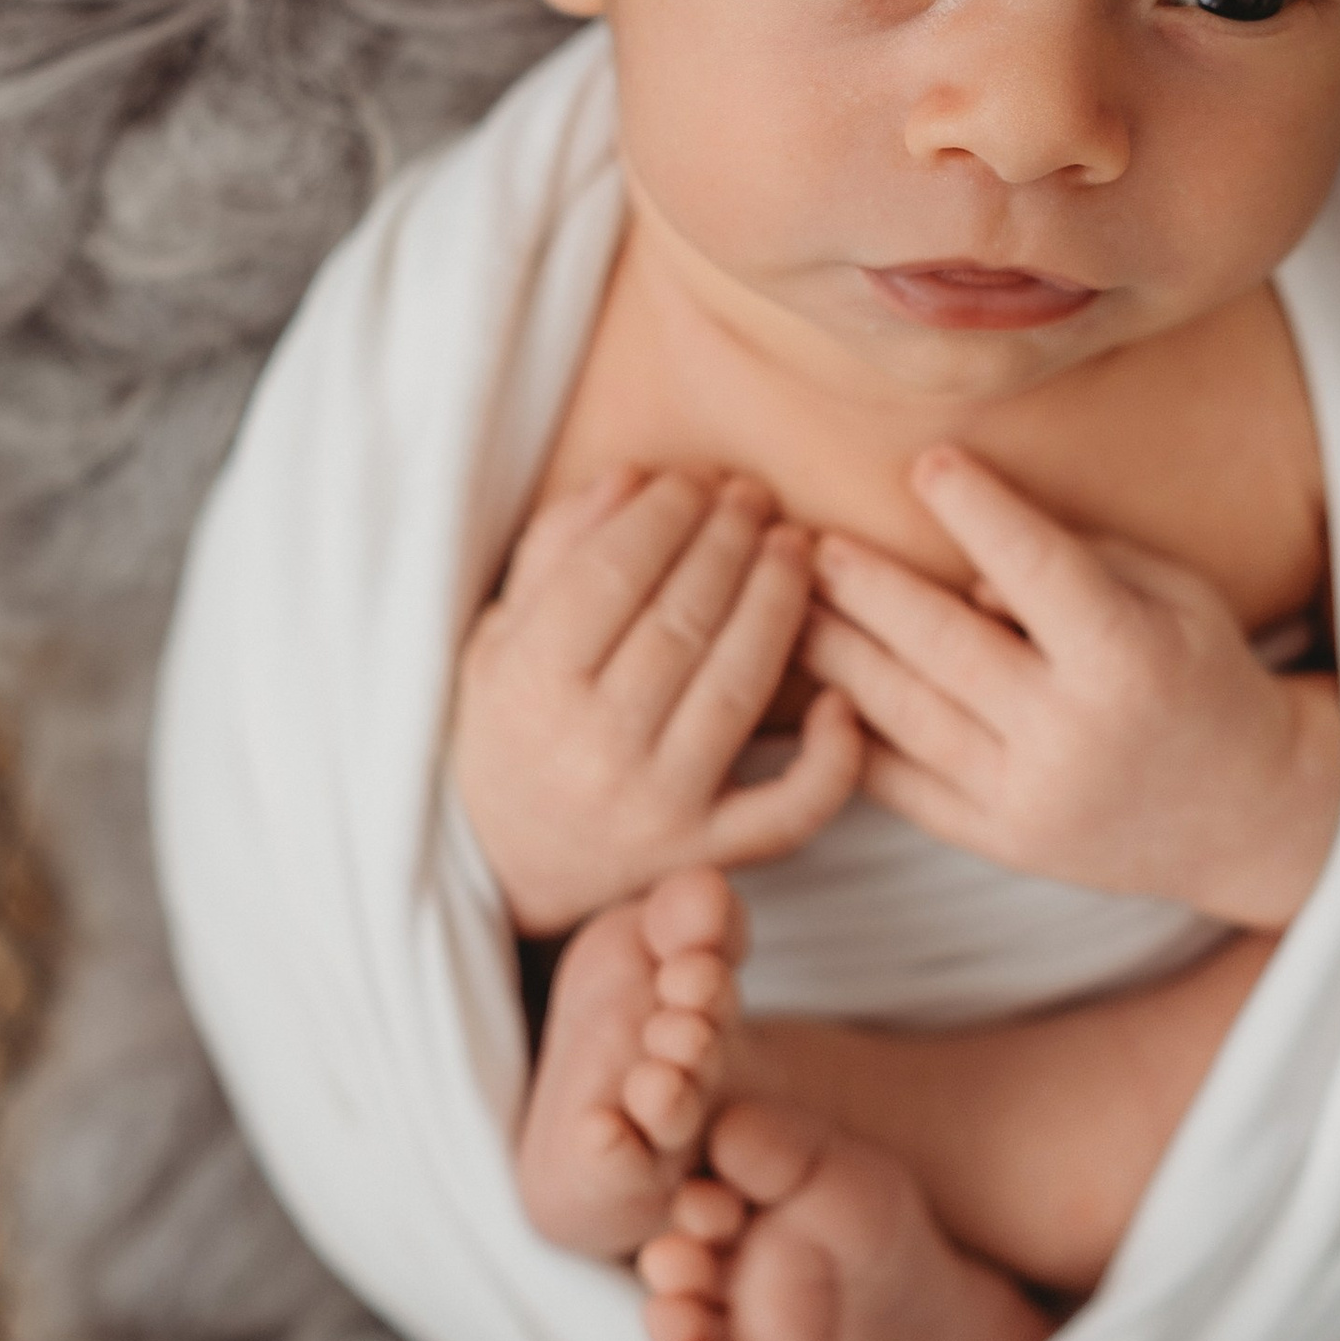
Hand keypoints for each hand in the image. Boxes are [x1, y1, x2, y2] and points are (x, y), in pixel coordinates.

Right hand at [451, 468, 861, 936]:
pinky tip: (839, 696)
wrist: (503, 863)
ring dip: (779, 603)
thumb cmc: (508, 728)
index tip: (695, 480)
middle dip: (731, 541)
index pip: (614, 573)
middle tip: (754, 497)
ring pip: (740, 687)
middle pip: (686, 618)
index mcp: (528, 686)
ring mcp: (657, 805)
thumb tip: (634, 477)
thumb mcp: (500, 636)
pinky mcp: (707, 851)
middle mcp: (593, 748)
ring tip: (794, 546)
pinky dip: (831, 757)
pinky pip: (790, 809)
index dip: (668, 514)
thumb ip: (556, 551)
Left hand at [801, 447, 1339, 928]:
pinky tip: (811, 686)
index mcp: (1129, 663)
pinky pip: (902, 784)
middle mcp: (1073, 735)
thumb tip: (971, 568)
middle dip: (868, 586)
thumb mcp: (1180, 598)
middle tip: (810, 540)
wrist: (1245, 815)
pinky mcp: (1000, 843)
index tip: (928, 462)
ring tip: (791, 605)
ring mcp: (1029, 799)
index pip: (1037, 570)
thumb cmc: (1203, 677)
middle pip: (943, 644)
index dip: (979, 510)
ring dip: (836, 653)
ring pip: (905, 714)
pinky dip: (849, 732)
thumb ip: (1085, 564)